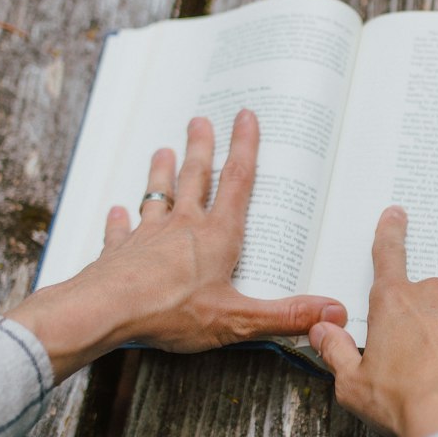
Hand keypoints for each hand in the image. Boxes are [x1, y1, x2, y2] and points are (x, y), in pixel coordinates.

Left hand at [8, 111, 346, 381]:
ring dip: (161, 173)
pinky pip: (120, 231)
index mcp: (217, 237)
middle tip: (200, 120)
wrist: (105, 310)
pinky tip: (116, 213)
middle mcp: (182, 228)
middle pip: (195, 178)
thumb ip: (285, 315)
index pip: (237, 183)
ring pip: (157, 195)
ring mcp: (148, 237)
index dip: (246, 148)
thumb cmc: (170, 312)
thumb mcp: (237, 320)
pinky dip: (119, 221)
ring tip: (162, 151)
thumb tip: (333, 312)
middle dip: (201, 148)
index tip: (246, 117)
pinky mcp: (118, 253)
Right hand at [308, 206, 437, 436]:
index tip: (396, 215)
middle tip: (415, 363)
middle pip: (422, 300)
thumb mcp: (353, 383)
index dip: (390, 232)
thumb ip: (336, 351)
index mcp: (392, 302)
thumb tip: (322, 330)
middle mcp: (432, 295)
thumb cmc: (404, 402)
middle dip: (419, 323)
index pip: (388, 255)